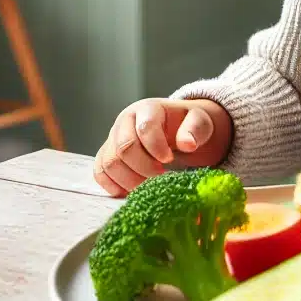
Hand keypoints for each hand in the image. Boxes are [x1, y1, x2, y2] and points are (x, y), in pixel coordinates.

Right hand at [93, 97, 232, 196]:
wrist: (180, 129)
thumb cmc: (189, 125)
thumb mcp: (200, 122)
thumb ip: (195, 129)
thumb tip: (187, 144)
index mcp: (149, 108)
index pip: (145, 127)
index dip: (156, 147)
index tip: (169, 161)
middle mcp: (126, 121)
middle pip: (124, 148)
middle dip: (143, 167)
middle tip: (161, 176)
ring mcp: (113, 138)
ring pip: (110, 163)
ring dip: (129, 180)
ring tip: (150, 185)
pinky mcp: (108, 154)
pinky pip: (100, 172)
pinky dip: (112, 185)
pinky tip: (130, 191)